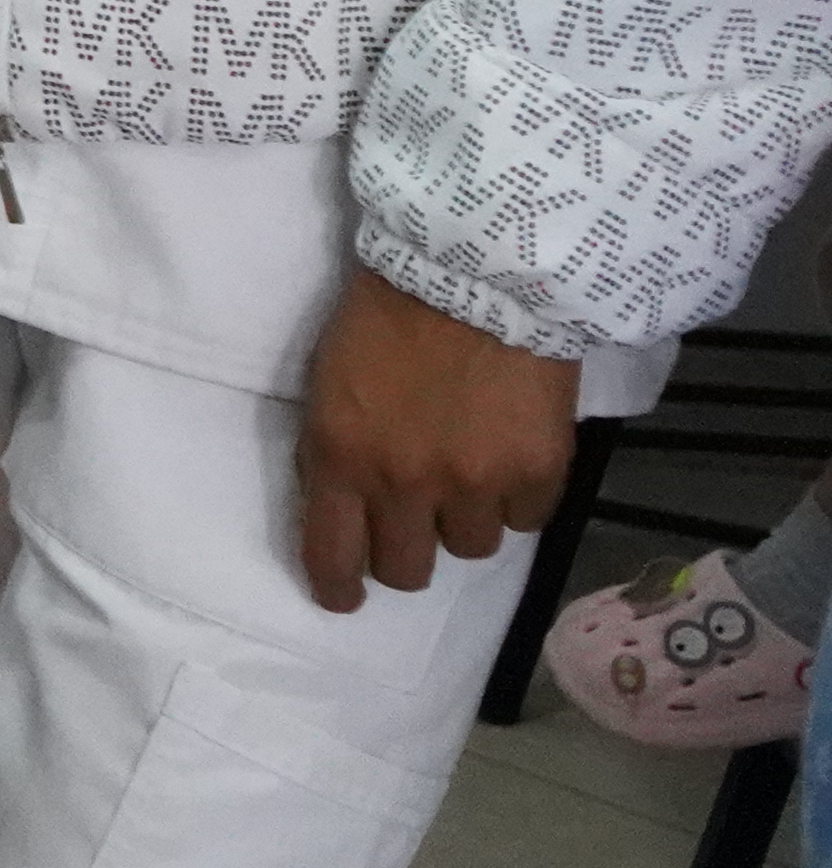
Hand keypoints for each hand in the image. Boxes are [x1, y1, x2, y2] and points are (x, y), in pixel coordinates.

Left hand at [295, 259, 580, 608]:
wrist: (477, 269)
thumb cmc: (387, 312)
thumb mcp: (330, 382)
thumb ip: (336, 450)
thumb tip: (343, 503)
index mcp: (341, 457)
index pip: (332, 554)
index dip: (339, 587)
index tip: (344, 598)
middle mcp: (405, 483)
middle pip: (407, 570)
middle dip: (406, 554)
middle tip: (414, 527)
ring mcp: (476, 483)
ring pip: (471, 548)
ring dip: (465, 518)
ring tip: (469, 470)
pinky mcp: (538, 471)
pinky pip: (527, 519)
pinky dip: (518, 498)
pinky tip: (511, 457)